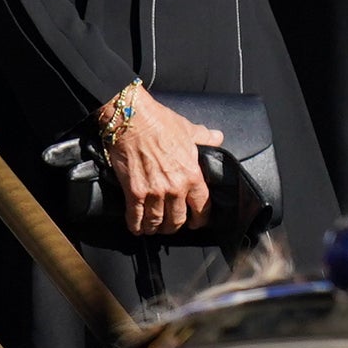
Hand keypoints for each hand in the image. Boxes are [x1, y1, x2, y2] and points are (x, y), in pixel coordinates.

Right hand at [102, 87, 220, 237]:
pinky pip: (136, 216)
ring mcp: (154, 192)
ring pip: (157, 222)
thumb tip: (217, 137)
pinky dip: (136, 225)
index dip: (199, 219)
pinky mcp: (134, 191)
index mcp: (192, 175)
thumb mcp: (188, 129)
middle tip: (170, 226)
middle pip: (177, 220)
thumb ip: (204, 137)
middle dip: (174, 226)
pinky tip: (136, 227)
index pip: (202, 208)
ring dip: (154, 228)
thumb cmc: (159, 122)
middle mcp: (175, 188)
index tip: (195, 222)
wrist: (131, 119)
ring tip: (152, 228)